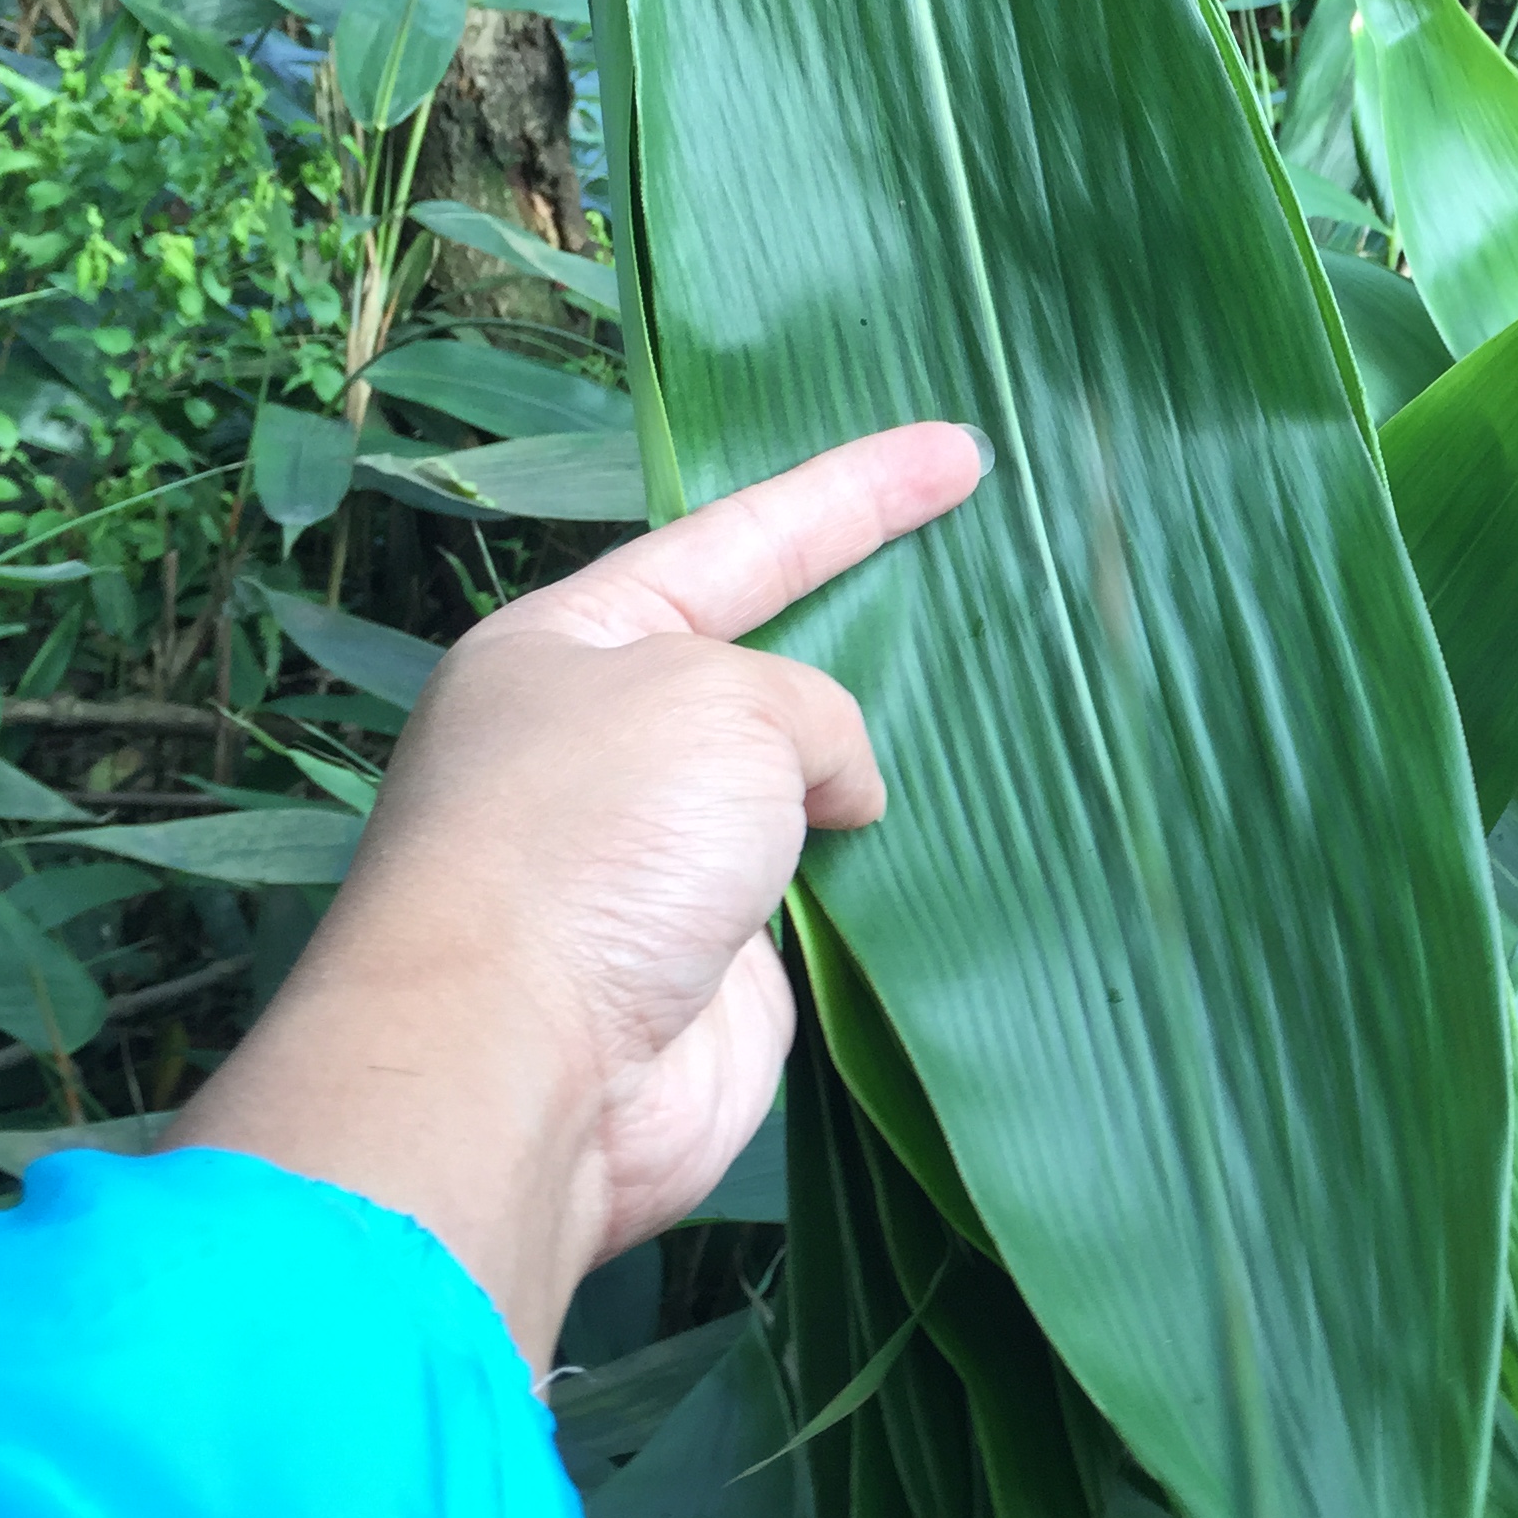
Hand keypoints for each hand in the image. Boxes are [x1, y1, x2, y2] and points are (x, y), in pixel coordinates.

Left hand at [167, 423, 985, 1369]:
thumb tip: (832, 796)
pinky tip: (951, 852)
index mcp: (572, 647)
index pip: (737, 540)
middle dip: (860, 615)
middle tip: (978, 567)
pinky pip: (819, 893)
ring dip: (873, 761)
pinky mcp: (710, 969)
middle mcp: (606, 747)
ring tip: (991, 711)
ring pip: (795, 784)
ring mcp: (655, 863)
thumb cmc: (600, 841)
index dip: (855, 492)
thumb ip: (812, 712)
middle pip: (761, 660)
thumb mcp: (724, 703)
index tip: (961, 449)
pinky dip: (877, 874)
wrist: (526, 1069)